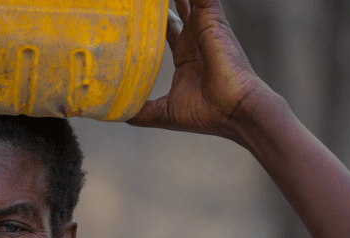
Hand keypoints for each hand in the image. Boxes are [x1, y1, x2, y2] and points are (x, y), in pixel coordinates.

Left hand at [127, 0, 274, 142]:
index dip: (150, 23)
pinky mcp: (211, 20)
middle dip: (158, 5)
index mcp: (185, 56)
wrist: (234, 112)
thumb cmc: (206, 114)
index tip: (134, 14)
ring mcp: (204, 27)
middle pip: (174, 10)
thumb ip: (139, 110)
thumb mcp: (163, 112)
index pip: (164, 30)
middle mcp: (194, 38)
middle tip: (138, 1)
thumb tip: (115, 112)